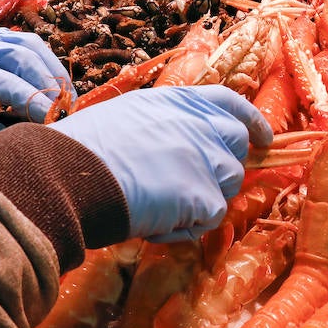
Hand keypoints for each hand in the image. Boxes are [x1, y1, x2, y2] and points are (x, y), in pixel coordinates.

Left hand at [0, 29, 72, 145]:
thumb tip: (22, 142)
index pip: (1, 80)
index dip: (29, 99)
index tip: (51, 119)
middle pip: (22, 57)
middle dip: (48, 85)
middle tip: (65, 114)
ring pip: (31, 47)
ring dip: (53, 73)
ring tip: (66, 101)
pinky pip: (31, 45)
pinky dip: (47, 64)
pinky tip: (55, 85)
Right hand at [50, 86, 272, 241]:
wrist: (66, 174)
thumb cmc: (82, 151)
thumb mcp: (128, 117)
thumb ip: (164, 125)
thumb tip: (184, 149)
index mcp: (177, 100)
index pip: (229, 103)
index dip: (250, 121)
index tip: (261, 138)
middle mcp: (198, 123)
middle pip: (235, 147)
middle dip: (220, 168)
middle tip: (190, 186)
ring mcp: (204, 159)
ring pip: (227, 185)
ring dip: (202, 199)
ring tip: (160, 204)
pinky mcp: (203, 195)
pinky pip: (211, 217)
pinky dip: (187, 227)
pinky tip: (157, 223)